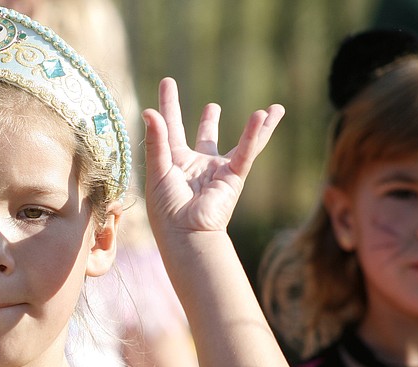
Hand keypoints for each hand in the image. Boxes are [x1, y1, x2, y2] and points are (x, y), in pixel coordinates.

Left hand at [143, 77, 283, 234]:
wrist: (186, 234)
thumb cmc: (166, 209)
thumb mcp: (157, 171)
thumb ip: (156, 141)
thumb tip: (149, 111)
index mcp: (173, 163)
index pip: (170, 127)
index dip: (169, 105)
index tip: (168, 81)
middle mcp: (196, 166)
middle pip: (204, 136)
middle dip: (208, 121)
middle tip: (212, 106)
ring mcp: (216, 171)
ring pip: (238, 144)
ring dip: (255, 128)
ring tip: (267, 111)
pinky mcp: (233, 177)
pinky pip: (247, 151)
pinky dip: (256, 134)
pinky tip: (265, 115)